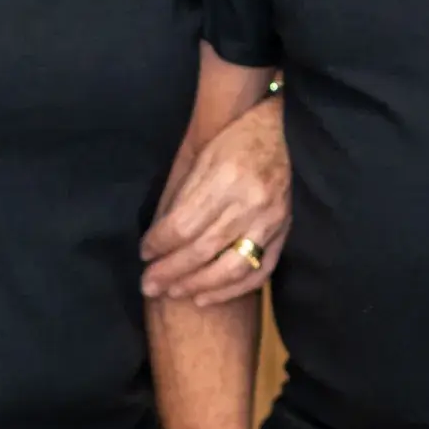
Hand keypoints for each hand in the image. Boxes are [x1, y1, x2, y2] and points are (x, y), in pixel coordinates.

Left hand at [141, 94, 289, 305]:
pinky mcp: (284, 231)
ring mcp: (271, 220)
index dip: (159, 243)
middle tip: (148, 285)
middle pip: (203, 249)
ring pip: (231, 267)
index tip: (143, 252)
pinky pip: (260, 271)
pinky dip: (232, 290)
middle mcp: (250, 202)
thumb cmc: (234, 141)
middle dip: (170, 271)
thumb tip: (158, 240)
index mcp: (225, 178)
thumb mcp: (202, 157)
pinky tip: (206, 297)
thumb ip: (184, 198)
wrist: (281, 131)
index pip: (184, 224)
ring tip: (173, 293)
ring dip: (198, 285)